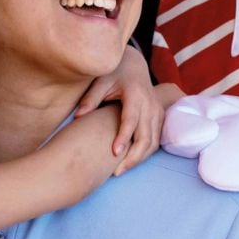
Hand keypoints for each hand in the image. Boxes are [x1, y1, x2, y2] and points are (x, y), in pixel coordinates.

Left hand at [73, 44, 165, 173]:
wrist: (135, 66)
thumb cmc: (115, 74)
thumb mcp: (101, 81)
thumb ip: (90, 98)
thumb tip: (78, 116)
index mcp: (136, 95)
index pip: (131, 120)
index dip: (124, 137)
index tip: (115, 153)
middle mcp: (150, 104)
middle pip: (146, 136)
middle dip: (133, 157)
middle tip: (116, 172)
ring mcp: (158, 111)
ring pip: (153, 142)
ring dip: (140, 158)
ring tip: (122, 170)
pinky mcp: (160, 117)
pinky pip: (156, 140)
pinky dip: (145, 152)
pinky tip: (131, 161)